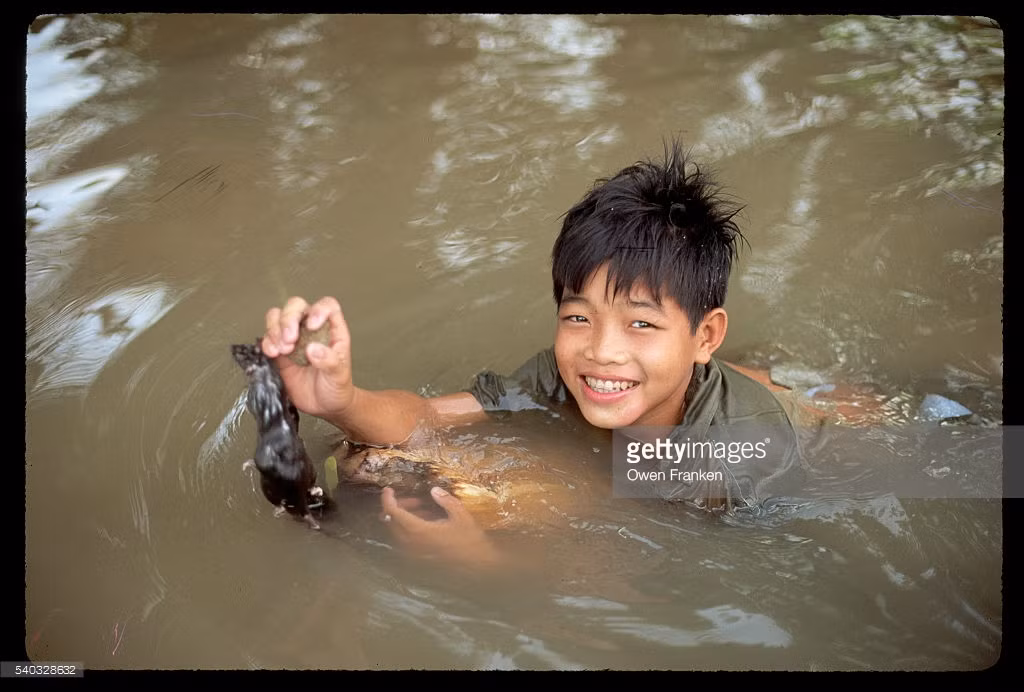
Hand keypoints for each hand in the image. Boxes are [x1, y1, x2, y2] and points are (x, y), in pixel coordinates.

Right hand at [261, 296, 353, 418]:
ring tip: (282, 349)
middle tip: (290, 339)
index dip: (319, 309)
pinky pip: (268, 338)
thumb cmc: (337, 387)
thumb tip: (313, 349)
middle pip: (296, 306)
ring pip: (278, 317)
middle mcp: (311, 330)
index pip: (327, 306)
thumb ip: (329, 361)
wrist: (325, 406)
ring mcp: (294, 339)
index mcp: (332, 330)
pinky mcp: (279, 352)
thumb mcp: (339, 375)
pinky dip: (267, 342)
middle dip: (289, 318)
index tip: (312, 325)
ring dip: (275, 329)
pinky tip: (272, 354)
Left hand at [380, 486, 501, 569]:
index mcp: (419, 531)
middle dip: (399, 507)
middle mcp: (411, 544)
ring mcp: (413, 554)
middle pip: (392, 522)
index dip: (388, 499)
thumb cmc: (470, 541)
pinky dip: (409, 530)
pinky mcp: (418, 559)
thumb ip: (445, 500)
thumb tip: (433, 490)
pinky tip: (427, 525)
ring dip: (405, 519)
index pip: (393, 513)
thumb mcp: (461, 515)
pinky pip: (405, 542)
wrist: (478, 567)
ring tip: (424, 511)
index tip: (389, 489)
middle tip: (415, 500)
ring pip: (398, 532)